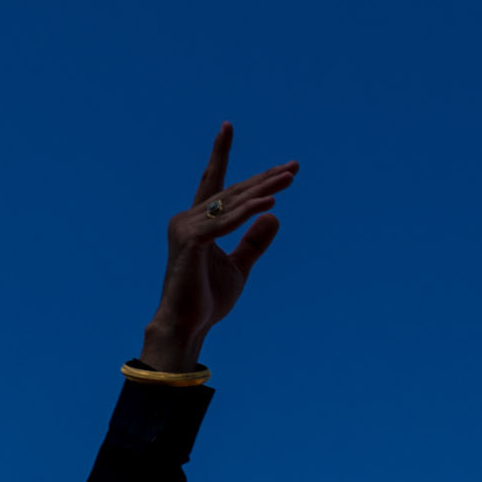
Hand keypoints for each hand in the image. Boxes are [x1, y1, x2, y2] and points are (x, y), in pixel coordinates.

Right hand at [140, 125, 299, 370]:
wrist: (187, 324)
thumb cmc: (207, 297)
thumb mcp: (240, 265)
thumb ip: (254, 241)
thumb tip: (273, 215)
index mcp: (198, 221)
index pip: (222, 186)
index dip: (239, 165)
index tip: (266, 157)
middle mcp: (188, 218)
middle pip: (233, 190)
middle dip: (265, 177)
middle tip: (294, 166)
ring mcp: (187, 227)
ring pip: (232, 201)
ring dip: (263, 189)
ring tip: (289, 177)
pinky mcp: (192, 241)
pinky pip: (226, 222)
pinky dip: (248, 212)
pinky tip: (270, 202)